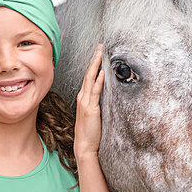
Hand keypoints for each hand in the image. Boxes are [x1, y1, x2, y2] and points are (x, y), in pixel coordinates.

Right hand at [74, 44, 104, 160]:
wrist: (84, 146)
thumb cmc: (90, 133)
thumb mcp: (94, 115)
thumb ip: (98, 103)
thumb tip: (108, 95)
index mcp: (84, 98)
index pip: (89, 77)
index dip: (93, 64)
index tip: (99, 53)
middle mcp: (83, 98)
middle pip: (88, 74)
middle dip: (94, 59)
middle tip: (100, 46)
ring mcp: (86, 102)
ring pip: (90, 79)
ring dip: (96, 65)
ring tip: (101, 53)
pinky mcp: (91, 109)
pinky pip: (95, 92)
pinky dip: (98, 81)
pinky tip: (102, 72)